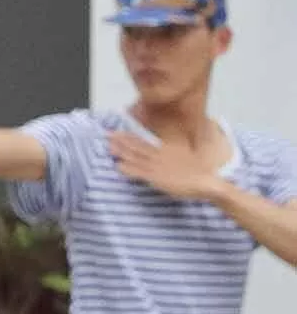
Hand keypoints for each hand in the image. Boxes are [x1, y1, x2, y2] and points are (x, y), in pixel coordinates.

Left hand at [110, 127, 226, 203]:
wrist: (207, 182)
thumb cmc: (195, 172)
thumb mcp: (180, 157)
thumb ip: (168, 154)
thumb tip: (159, 149)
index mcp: (166, 150)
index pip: (144, 141)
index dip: (129, 136)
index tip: (116, 131)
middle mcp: (160, 156)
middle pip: (137, 146)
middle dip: (121, 140)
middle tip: (106, 134)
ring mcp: (158, 166)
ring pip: (136, 157)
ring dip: (121, 152)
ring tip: (108, 146)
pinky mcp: (158, 178)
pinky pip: (140, 173)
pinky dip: (129, 169)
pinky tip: (118, 167)